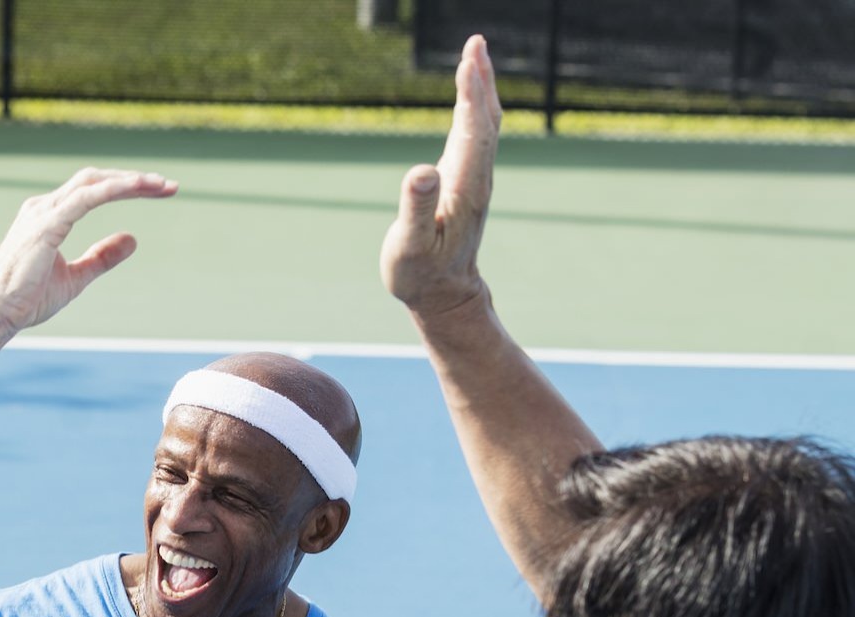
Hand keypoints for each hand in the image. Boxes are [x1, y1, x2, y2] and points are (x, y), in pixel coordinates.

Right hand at [0, 168, 177, 335]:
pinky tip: (137, 188)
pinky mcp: (45, 225)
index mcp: (49, 216)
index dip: (127, 187)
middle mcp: (44, 207)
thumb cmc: (25, 298)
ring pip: (93, 183)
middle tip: (169, 186)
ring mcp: (43, 213)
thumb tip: (132, 239)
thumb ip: (102, 257)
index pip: (94, 190)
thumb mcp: (75, 277)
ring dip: (130, 181)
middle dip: (134, 180)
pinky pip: (85, 199)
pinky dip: (113, 190)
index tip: (160, 191)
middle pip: (96, 179)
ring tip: (161, 185)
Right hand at [381, 35, 502, 319]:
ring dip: (481, 89)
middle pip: (484, 120)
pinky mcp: (465, 181)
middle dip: (480, 80)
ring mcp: (473, 179)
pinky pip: (475, 135)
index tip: (469, 59)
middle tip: (476, 43)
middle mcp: (476, 179)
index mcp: (464, 188)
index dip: (471, 95)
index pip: (472, 131)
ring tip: (475, 56)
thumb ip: (416, 209)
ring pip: (483, 125)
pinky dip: (474, 108)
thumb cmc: (420, 274)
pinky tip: (469, 96)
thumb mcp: (410, 246)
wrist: (443, 295)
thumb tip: (421, 171)